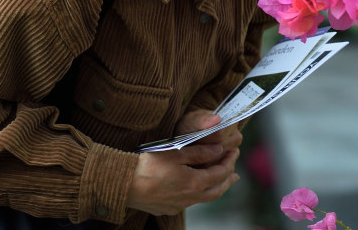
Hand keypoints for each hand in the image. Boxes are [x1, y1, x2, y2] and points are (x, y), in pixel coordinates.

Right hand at [127, 111, 242, 215]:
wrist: (122, 184)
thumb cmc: (149, 164)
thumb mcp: (177, 152)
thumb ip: (200, 152)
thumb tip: (219, 149)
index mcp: (194, 183)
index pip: (220, 173)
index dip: (229, 161)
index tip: (234, 151)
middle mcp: (188, 198)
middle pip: (216, 191)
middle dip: (227, 180)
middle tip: (235, 172)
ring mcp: (177, 206)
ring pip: (203, 198)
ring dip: (214, 188)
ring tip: (220, 180)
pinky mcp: (166, 209)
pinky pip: (188, 202)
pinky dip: (198, 194)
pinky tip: (195, 187)